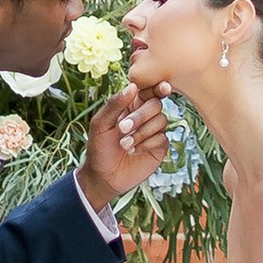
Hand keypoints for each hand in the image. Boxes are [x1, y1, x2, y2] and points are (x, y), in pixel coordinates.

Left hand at [78, 85, 169, 212]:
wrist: (103, 176)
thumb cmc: (99, 147)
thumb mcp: (100, 123)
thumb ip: (114, 104)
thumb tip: (132, 86)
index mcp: (131, 105)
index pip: (148, 90)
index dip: (157, 87)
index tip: (163, 87)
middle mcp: (145, 116)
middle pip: (156, 104)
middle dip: (140, 116)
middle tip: (122, 128)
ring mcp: (153, 131)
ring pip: (161, 121)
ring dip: (141, 132)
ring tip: (124, 145)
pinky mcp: (159, 147)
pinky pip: (162, 138)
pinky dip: (146, 143)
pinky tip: (134, 151)